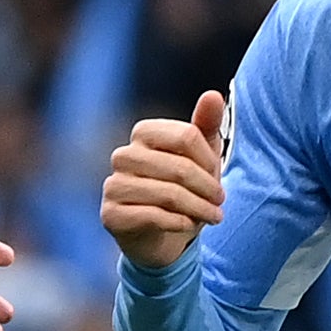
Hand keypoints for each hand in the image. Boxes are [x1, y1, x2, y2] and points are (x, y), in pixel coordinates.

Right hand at [102, 90, 228, 268]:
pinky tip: (189, 225)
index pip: (186, 136)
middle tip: (220, 202)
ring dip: (198, 208)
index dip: (209, 160)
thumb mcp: (201, 159)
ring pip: (168, 194)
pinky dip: (179, 223)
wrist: (160, 236)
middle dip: (207, 188)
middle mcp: (123, 155)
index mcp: (143, 133)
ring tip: (214, 216)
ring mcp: (113, 185)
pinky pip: (153, 216)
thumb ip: (206, 126)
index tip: (218, 177)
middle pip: (179, 167)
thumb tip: (213, 94)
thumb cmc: (182, 191)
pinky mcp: (110, 214)